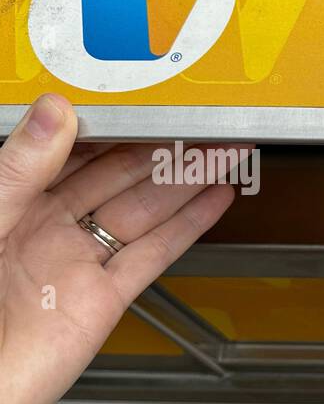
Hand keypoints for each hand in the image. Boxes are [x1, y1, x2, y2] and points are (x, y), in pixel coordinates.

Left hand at [0, 94, 245, 403]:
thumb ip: (19, 167)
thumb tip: (56, 113)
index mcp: (8, 202)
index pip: (69, 151)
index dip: (110, 127)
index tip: (143, 102)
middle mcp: (43, 230)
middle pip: (116, 179)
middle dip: (160, 150)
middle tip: (199, 124)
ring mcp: (77, 264)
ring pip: (142, 211)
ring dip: (185, 181)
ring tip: (222, 152)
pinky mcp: (103, 301)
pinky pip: (153, 255)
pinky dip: (188, 226)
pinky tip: (213, 199)